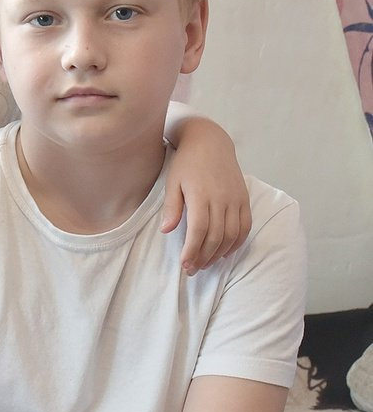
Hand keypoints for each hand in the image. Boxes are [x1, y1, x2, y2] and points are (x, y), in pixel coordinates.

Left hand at [162, 121, 251, 274]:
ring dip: (219, 254)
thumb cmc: (186, 163)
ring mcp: (235, 199)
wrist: (210, 142)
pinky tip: (225, 252)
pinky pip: (245, 226)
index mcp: (201, 195)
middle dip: (204, 257)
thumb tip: (166, 231)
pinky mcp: (244, 198)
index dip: (192, 250)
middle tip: (192, 270)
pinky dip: (237, 242)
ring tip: (206, 264)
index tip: (185, 264)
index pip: (199, 230)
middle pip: (216, 236)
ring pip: (232, 235)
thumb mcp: (173, 182)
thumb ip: (171, 207)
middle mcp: (221, 198)